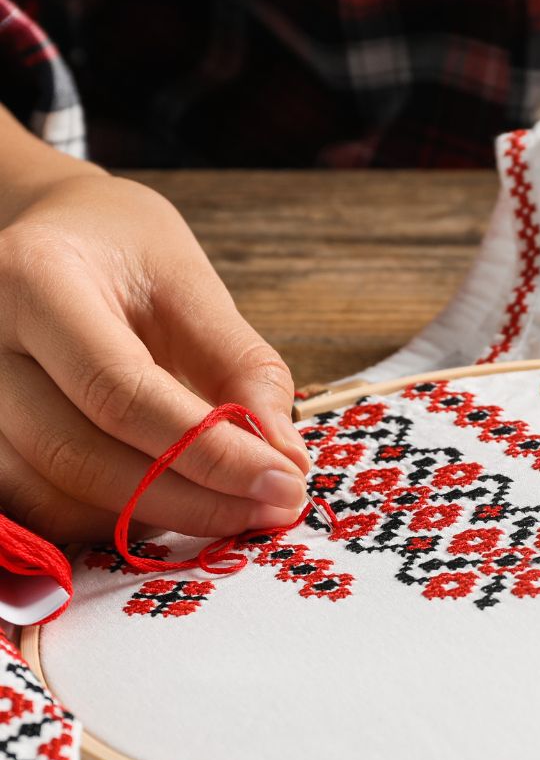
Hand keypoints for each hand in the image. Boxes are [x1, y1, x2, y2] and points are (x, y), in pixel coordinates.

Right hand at [0, 108, 309, 541]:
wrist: (54, 239)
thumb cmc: (124, 256)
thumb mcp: (193, 286)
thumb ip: (243, 369)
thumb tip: (286, 461)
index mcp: (34, 282)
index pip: (120, 393)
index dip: (208, 452)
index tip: (283, 482)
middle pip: (79, 457)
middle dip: (190, 501)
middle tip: (273, 508)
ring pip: (57, 497)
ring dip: (157, 518)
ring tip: (235, 504)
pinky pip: (46, 510)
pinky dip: (118, 519)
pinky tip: (177, 500)